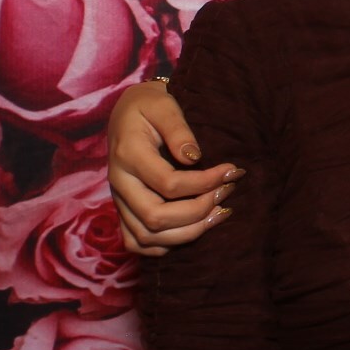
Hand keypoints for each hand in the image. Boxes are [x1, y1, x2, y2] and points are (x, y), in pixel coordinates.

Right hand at [106, 79, 239, 254]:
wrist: (125, 115)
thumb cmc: (148, 107)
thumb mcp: (164, 105)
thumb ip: (178, 129)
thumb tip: (194, 157)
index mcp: (128, 155)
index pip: (168, 184)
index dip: (204, 183)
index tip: (230, 171)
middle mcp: (119, 183)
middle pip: (155, 217)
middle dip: (198, 212)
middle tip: (226, 194)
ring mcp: (118, 201)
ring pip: (148, 237)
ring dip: (189, 232)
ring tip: (219, 213)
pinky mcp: (122, 212)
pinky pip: (138, 243)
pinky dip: (167, 244)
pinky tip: (193, 227)